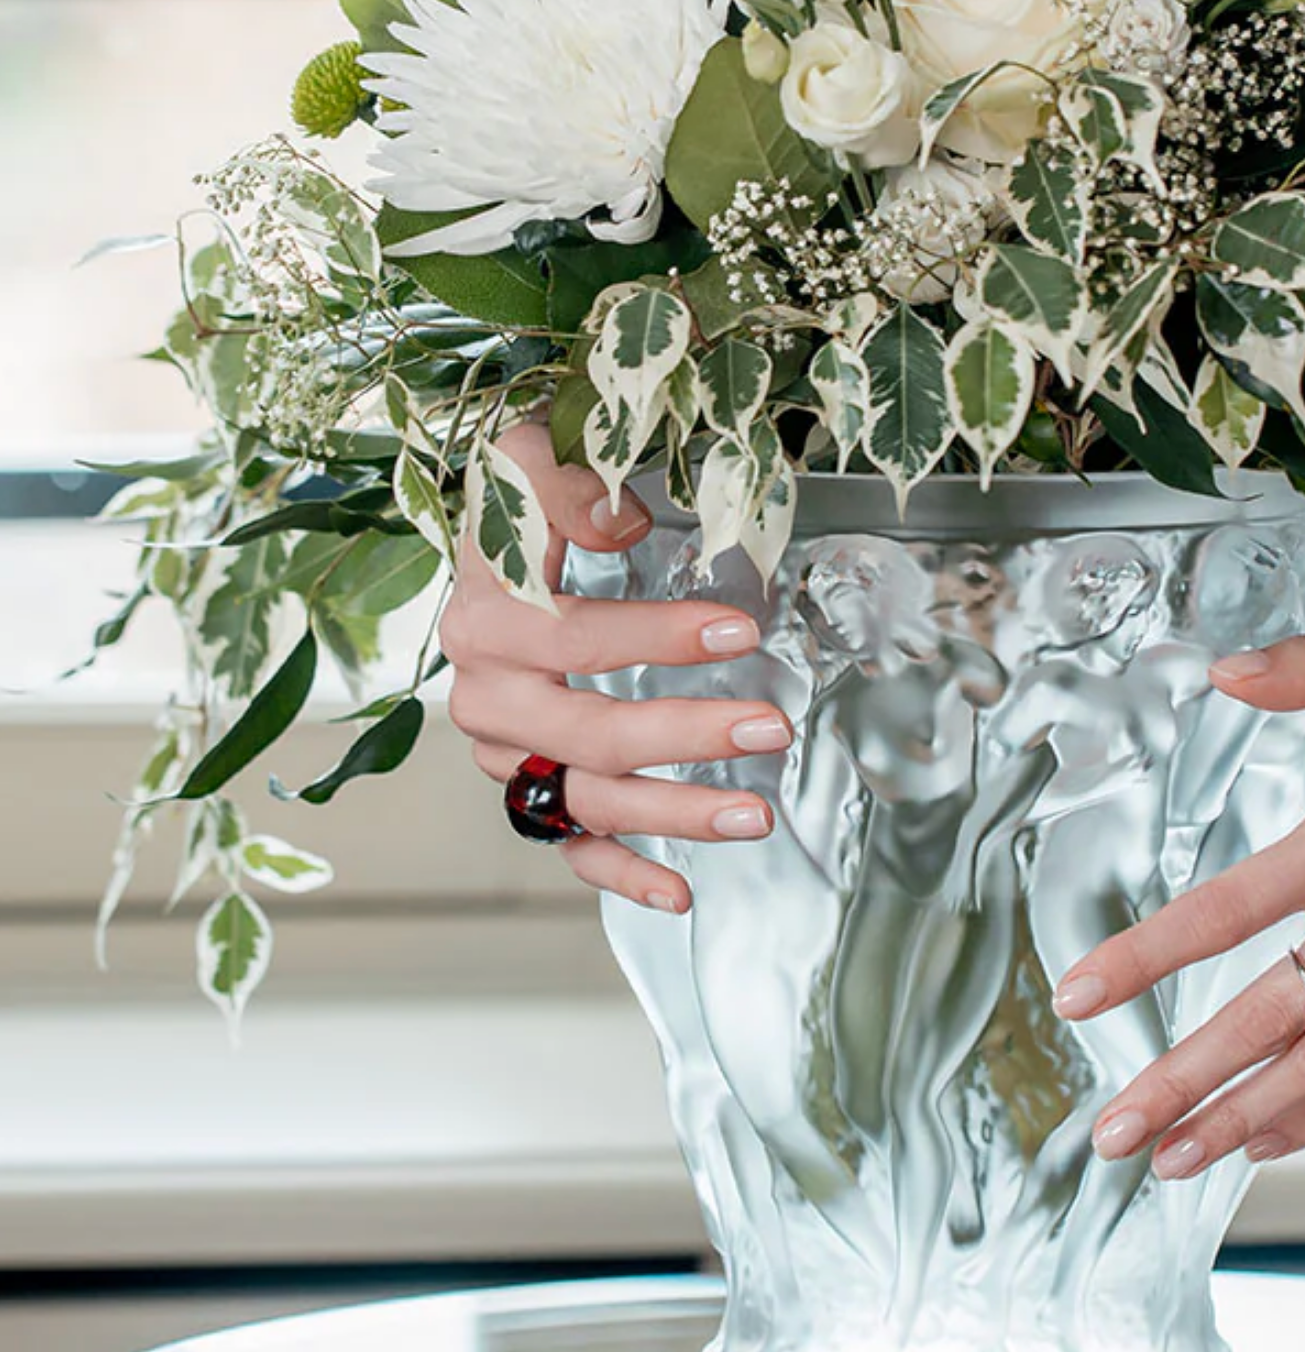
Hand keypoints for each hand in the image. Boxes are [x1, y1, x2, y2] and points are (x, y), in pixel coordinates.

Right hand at [440, 421, 788, 914]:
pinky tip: (680, 893)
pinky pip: (570, 846)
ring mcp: (506, 753)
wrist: (488, 547)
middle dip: (684, 736)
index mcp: (484, 617)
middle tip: (773, 728)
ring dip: (674, 815)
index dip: (656, 638)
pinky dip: (621, 876)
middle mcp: (486, 696)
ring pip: (588, 800)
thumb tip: (622, 523)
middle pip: (587, 734)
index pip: (572, 639)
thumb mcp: (530, 458)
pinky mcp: (528, 789)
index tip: (740, 631)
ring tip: (757, 813)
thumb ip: (566, 481)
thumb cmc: (522, 501)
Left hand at [1050, 636, 1304, 1177]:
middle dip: (1179, 1077)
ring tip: (1171, 1159)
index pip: (1226, 907)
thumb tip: (1217, 666)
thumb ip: (1304, 675)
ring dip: (1241, 1118)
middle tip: (1111, 1130)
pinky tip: (1269, 1140)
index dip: (1145, 956)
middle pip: (1266, 1013)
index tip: (1075, 997)